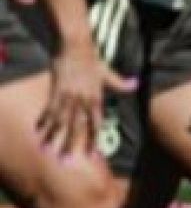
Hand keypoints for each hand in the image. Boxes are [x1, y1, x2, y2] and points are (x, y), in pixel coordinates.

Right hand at [37, 39, 135, 159]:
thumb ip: (120, 82)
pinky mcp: (55, 90)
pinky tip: (39, 131)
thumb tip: (135, 83)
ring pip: (61, 121)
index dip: (93, 140)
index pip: (95, 124)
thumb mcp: (108, 72)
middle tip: (66, 162)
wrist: (75, 45)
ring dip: (54, 137)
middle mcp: (82, 100)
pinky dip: (44, 120)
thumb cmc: (92, 59)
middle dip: (71, 145)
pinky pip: (49, 109)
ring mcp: (68, 95)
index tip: (91, 156)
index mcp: (96, 98)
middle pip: (77, 127)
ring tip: (47, 151)